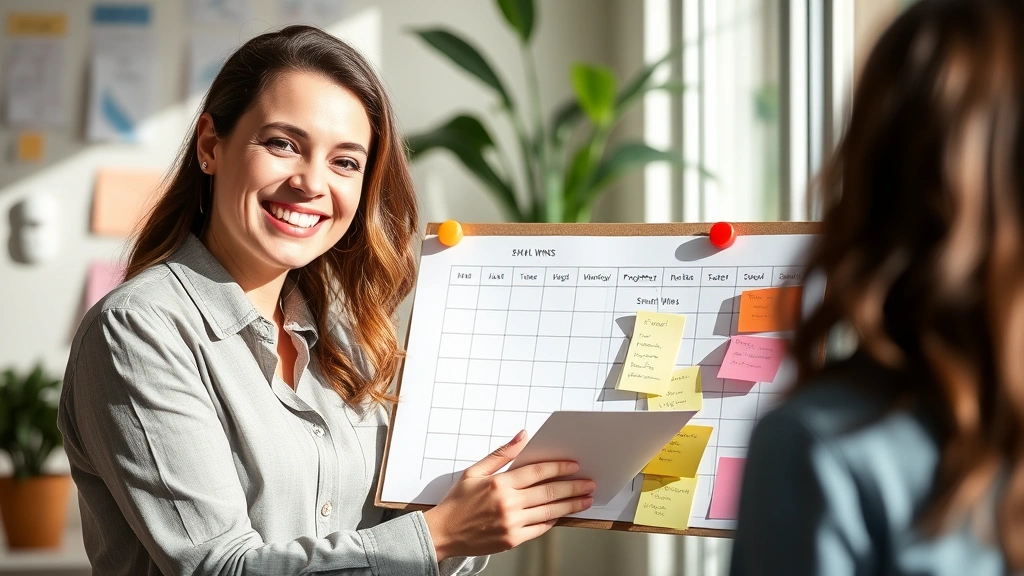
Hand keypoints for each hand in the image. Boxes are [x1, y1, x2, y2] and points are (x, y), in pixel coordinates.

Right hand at [422, 430, 594, 560]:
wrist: (443, 533)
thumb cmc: (458, 502)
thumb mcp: (474, 472)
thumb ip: (501, 454)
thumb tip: (523, 436)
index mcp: (500, 484)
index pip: (538, 472)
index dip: (559, 467)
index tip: (574, 465)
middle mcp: (508, 504)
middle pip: (549, 492)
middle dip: (573, 486)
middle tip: (589, 483)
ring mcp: (512, 523)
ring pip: (549, 511)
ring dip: (571, 505)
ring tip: (586, 499)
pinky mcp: (512, 540)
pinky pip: (540, 528)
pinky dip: (553, 520)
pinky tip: (563, 514)